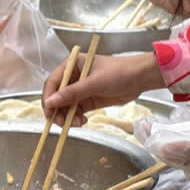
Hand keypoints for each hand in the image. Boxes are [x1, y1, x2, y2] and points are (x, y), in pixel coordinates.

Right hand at [42, 48, 163, 126]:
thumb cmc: (119, 74)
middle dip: (58, 110)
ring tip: (77, 124)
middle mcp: (73, 77)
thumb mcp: (95, 83)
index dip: (48, 98)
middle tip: (62, 123)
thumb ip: (72, 93)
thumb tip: (51, 102)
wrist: (141, 79)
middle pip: (57, 96)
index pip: (53, 82)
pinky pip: (76, 111)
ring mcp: (81, 90)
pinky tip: (82, 122)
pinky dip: (76, 118)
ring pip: (65, 106)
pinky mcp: (88, 100)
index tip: (49, 113)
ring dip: (67, 116)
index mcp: (72, 65)